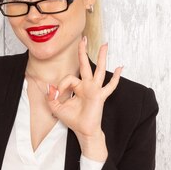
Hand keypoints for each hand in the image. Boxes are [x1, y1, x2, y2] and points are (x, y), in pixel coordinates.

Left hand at [47, 37, 121, 160]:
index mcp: (77, 87)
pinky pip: (110, 86)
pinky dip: (115, 78)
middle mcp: (87, 85)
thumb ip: (51, 98)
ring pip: (99, 70)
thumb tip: (50, 87)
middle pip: (85, 65)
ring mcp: (95, 89)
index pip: (69, 78)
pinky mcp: (100, 96)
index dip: (61, 85)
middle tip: (83, 39)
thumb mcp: (56, 108)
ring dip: (101, 57)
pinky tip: (120, 68)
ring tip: (105, 45)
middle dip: (83, 51)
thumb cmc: (73, 119)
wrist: (83, 131)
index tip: (57, 94)